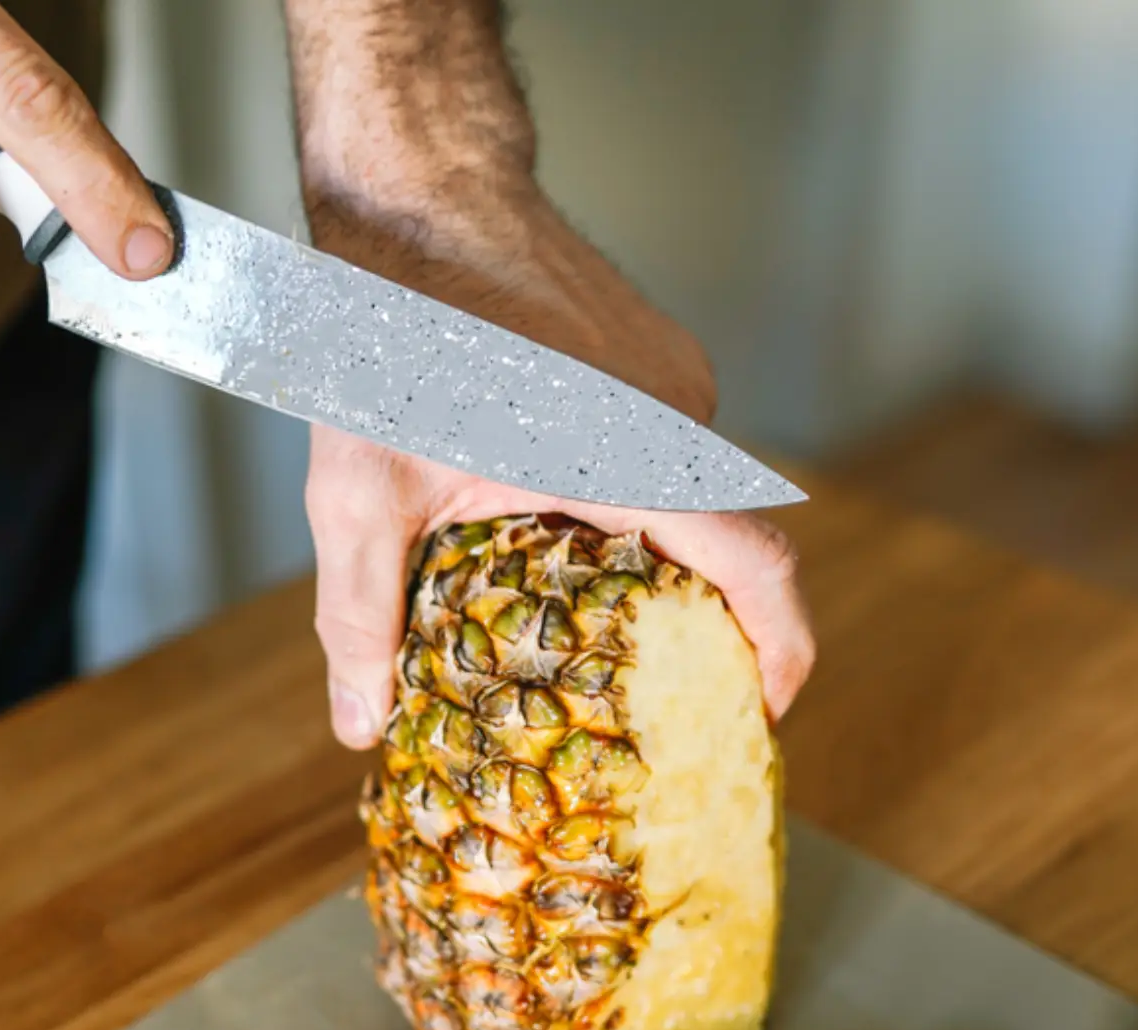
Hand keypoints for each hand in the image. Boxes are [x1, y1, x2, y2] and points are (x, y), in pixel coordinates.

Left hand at [303, 182, 815, 749]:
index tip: (763, 713)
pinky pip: (666, 449)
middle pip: (721, 545)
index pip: (756, 568)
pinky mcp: (660, 354)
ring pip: (688, 497)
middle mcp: (675, 414)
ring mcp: (676, 376)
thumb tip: (363, 725)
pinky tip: (551, 516)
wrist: (417, 195)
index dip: (779, 653)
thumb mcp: (358, 494)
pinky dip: (629, 497)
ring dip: (648, 553)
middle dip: (691, 624)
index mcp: (630, 455)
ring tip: (570, 600)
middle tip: (635, 688)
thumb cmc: (384, 330)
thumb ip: (363, 617)